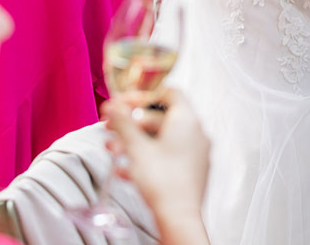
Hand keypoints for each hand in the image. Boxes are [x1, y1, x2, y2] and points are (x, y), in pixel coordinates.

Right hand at [103, 90, 209, 235]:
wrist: (178, 217)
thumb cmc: (162, 181)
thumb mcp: (136, 148)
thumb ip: (123, 123)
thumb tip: (113, 106)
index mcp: (187, 120)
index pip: (169, 92)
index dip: (144, 95)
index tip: (123, 103)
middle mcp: (196, 133)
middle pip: (162, 117)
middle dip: (133, 122)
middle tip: (112, 127)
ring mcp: (196, 153)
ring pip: (162, 139)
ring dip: (136, 142)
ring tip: (113, 150)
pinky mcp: (192, 171)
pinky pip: (168, 157)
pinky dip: (147, 158)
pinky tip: (125, 170)